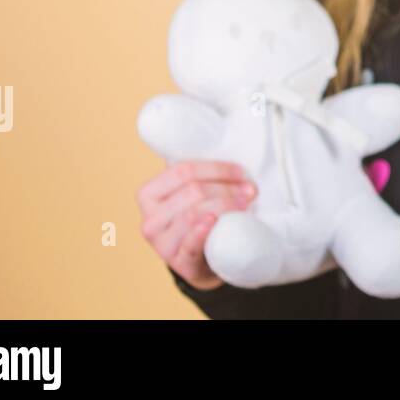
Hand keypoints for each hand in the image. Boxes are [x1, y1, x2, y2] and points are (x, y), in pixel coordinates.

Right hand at [137, 161, 257, 290]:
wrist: (204, 259)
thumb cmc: (199, 216)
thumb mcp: (191, 192)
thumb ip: (196, 171)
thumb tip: (221, 136)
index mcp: (149, 194)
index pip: (182, 171)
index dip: (216, 169)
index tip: (240, 171)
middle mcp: (150, 219)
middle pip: (192, 191)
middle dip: (226, 188)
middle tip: (250, 190)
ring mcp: (161, 244)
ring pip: (194, 213)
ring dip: (226, 205)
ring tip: (246, 203)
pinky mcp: (178, 263)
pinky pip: (190, 243)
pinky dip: (202, 230)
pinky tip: (214, 221)